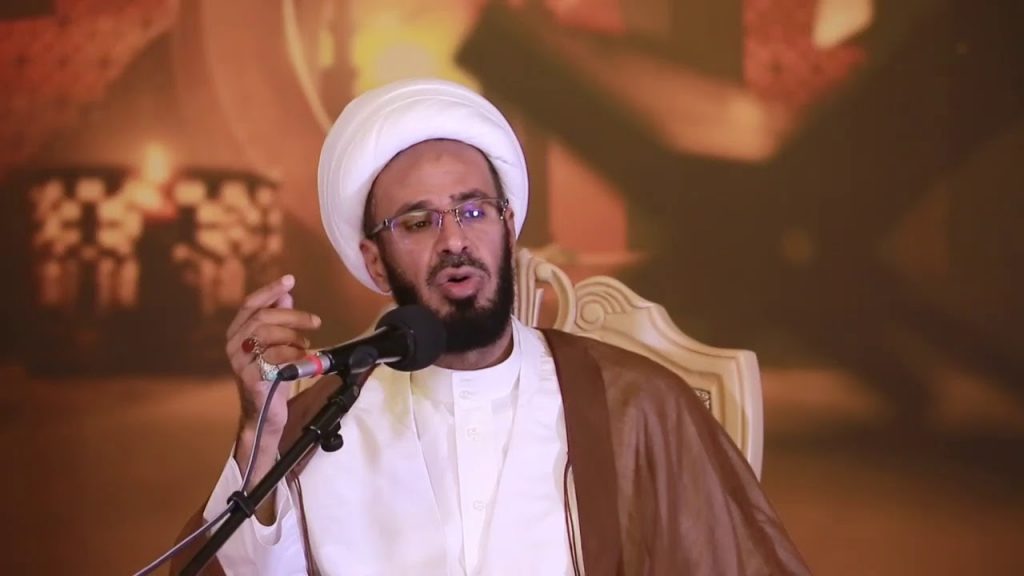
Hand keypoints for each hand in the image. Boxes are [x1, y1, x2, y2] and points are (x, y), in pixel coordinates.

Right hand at [225, 274, 320, 435]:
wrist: (264, 413)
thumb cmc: (271, 375)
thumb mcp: (277, 345)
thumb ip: (278, 321)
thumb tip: (286, 295)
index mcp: (237, 333)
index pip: (250, 305)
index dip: (270, 290)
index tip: (289, 280)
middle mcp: (233, 345)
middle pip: (262, 317)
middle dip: (293, 316)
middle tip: (315, 322)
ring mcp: (239, 362)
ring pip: (268, 335)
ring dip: (294, 337)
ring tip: (307, 345)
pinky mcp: (250, 378)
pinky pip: (273, 357)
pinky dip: (292, 354)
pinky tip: (302, 358)